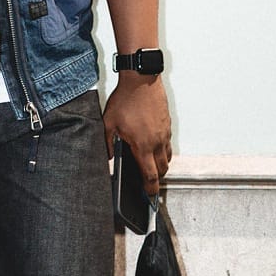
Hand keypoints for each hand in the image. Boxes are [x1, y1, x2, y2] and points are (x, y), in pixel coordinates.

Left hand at [103, 72, 171, 197]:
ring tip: (151, 165)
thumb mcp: (108, 123)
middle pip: (163, 169)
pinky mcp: (167, 124)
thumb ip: (107, 143)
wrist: (141, 80)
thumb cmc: (126, 99)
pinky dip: (163, 150)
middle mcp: (157, 141)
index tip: (149, 196)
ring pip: (167, 157)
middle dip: (157, 178)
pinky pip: (168, 143)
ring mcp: (164, 133)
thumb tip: (108, 157)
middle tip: (148, 182)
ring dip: (161, 164)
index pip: (151, 175)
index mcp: (143, 145)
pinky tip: (153, 146)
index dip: (151, 189)